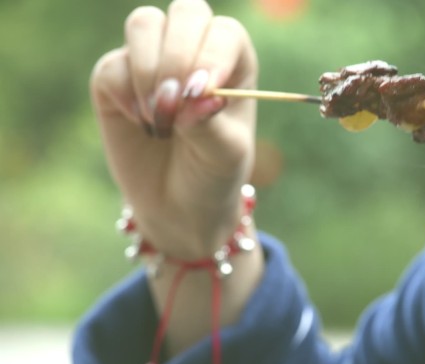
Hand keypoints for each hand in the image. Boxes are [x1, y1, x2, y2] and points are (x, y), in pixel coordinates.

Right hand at [91, 0, 258, 258]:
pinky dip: (125, 95)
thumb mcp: (224, 155)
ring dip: (149, 71)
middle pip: (185, 12)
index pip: (225, 32)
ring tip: (161, 120)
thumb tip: (190, 93)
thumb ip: (209, 122)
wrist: (179, 206)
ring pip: (144, 25)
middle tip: (175, 103)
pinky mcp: (116, 78)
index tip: (204, 91)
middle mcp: (196, 50)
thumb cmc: (214, 174)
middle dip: (178, 55)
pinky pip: (112, 66)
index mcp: (234, 62)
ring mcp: (153, 59)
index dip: (212, 54)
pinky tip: (144, 125)